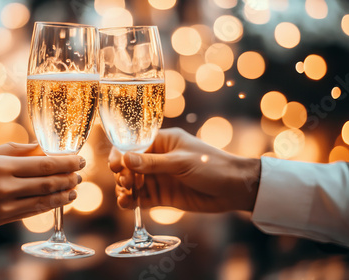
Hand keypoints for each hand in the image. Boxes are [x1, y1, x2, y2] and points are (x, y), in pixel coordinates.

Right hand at [0, 143, 83, 237]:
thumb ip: (11, 150)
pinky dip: (48, 207)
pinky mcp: (0, 220)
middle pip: (48, 182)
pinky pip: (30, 213)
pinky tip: (58, 202)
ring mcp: (3, 206)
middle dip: (69, 176)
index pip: (43, 163)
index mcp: (0, 165)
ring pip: (43, 200)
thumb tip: (37, 147)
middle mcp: (5, 186)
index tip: (78, 158)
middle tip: (81, 172)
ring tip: (75, 188)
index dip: (65, 162)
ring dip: (63, 194)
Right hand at [109, 128, 260, 212]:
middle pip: (128, 165)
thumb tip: (125, 158)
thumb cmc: (212, 166)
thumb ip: (152, 163)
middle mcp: (156, 159)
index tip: (115, 164)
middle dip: (121, 173)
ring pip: (132, 182)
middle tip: (125, 181)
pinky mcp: (161, 196)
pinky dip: (131, 201)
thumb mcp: (181, 162)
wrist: (234, 189)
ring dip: (124, 188)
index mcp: (162, 142)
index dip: (120, 154)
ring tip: (125, 194)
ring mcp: (158, 178)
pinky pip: (140, 198)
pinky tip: (126, 203)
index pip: (133, 145)